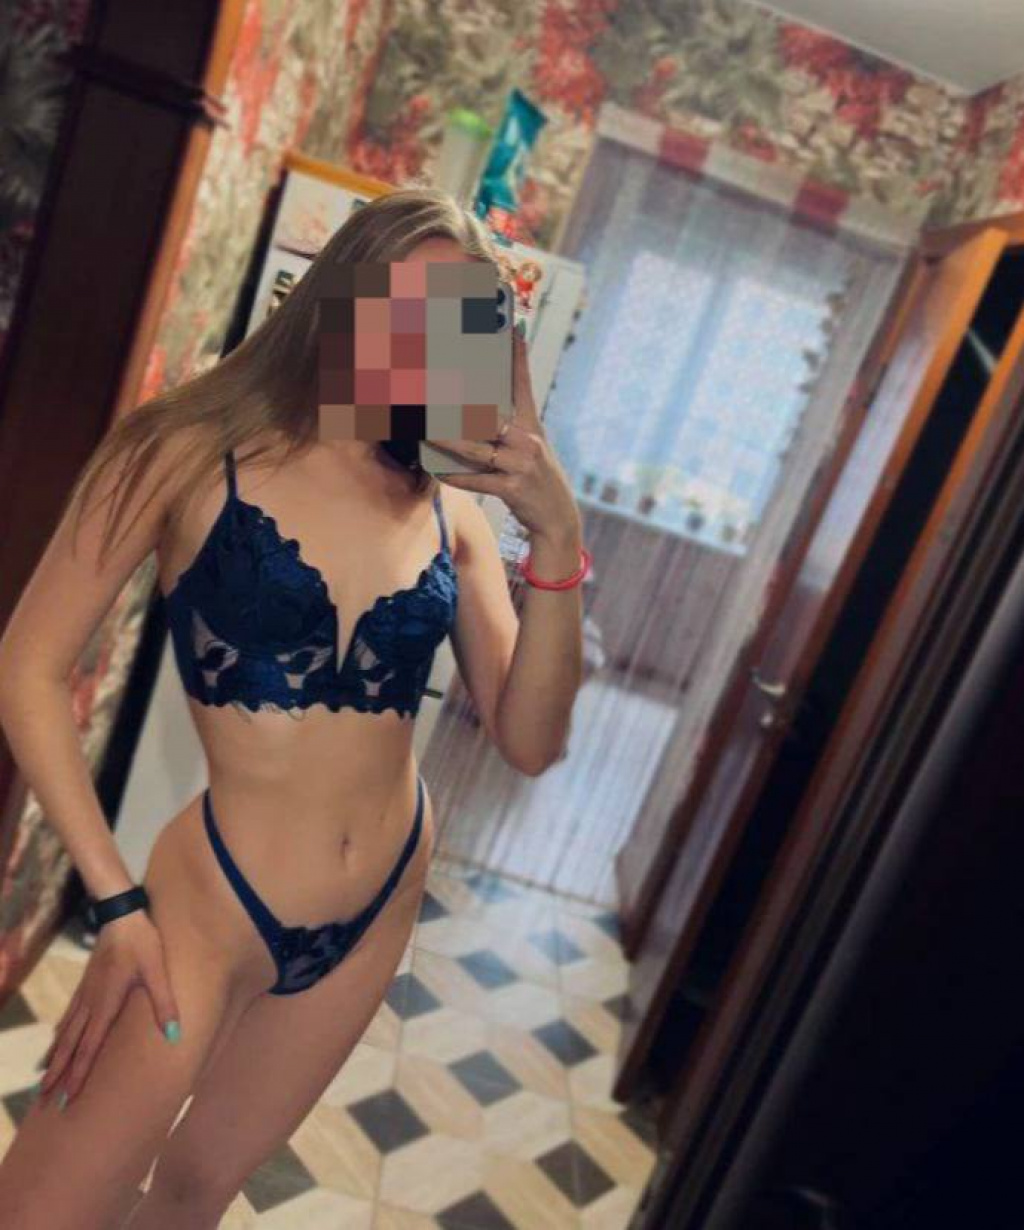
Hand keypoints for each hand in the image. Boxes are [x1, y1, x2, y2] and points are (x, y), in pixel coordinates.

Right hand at [37, 909, 180, 1108]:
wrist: (121, 913)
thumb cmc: (142, 942)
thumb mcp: (157, 972)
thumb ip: (164, 1004)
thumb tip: (173, 1036)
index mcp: (105, 1004)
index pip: (88, 1047)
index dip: (77, 1074)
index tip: (66, 1098)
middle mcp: (90, 1003)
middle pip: (69, 1045)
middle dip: (57, 1073)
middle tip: (43, 1099)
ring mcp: (84, 993)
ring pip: (64, 1032)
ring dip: (54, 1056)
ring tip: (43, 1077)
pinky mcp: (85, 984)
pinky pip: (67, 1016)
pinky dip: (59, 1034)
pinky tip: (55, 1040)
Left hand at [429, 326, 581, 543]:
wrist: (557, 517)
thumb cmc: (535, 477)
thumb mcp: (529, 446)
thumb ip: (507, 426)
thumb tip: (473, 411)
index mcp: (531, 425)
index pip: (522, 383)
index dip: (517, 355)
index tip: (511, 327)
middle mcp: (527, 440)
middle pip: (490, 415)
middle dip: (463, 405)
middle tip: (437, 387)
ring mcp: (521, 464)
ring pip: (478, 448)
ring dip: (450, 441)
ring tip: (428, 432)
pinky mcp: (513, 488)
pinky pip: (477, 480)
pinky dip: (456, 476)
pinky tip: (438, 471)